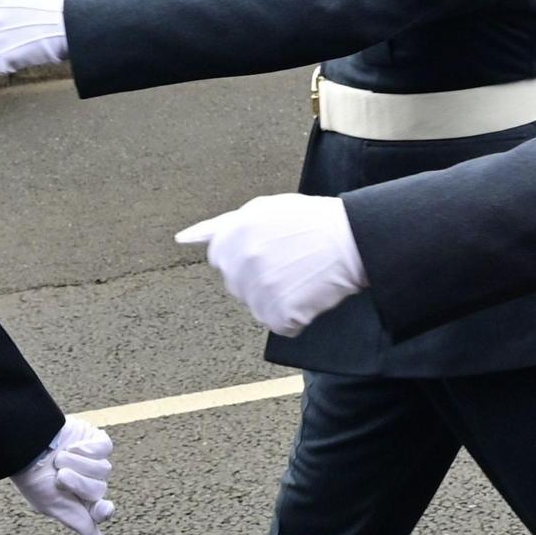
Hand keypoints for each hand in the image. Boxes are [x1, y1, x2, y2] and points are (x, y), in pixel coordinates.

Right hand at [15, 421, 115, 534]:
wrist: (27, 445)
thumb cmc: (35, 478)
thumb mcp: (52, 505)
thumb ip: (78, 522)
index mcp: (79, 502)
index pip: (102, 512)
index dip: (104, 511)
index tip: (103, 507)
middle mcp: (88, 482)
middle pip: (100, 489)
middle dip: (79, 482)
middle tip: (60, 475)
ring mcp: (93, 461)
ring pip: (103, 469)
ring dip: (77, 463)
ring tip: (59, 459)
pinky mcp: (95, 441)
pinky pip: (104, 448)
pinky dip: (86, 448)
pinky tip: (70, 446)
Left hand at [174, 193, 365, 335]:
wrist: (352, 238)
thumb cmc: (310, 221)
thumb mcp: (262, 210)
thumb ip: (219, 226)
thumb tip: (182, 239)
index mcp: (231, 236)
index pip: (221, 258)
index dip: (246, 255)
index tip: (268, 250)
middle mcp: (240, 263)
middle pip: (238, 286)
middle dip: (259, 278)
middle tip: (290, 261)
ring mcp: (258, 291)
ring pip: (258, 307)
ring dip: (278, 298)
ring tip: (302, 275)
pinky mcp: (279, 314)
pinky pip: (281, 324)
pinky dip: (296, 316)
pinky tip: (310, 293)